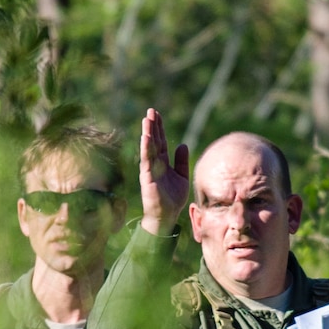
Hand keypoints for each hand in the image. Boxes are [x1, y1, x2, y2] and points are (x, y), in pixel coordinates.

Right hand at [138, 108, 190, 235]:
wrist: (166, 217)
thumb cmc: (172, 199)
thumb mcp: (182, 177)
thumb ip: (181, 162)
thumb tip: (183, 144)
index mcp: (163, 163)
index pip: (161, 142)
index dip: (159, 128)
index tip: (158, 115)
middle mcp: (155, 165)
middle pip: (153, 141)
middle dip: (152, 126)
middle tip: (151, 111)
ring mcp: (150, 170)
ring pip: (148, 148)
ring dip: (148, 133)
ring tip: (147, 119)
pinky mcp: (147, 178)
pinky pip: (146, 160)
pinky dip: (146, 148)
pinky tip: (145, 137)